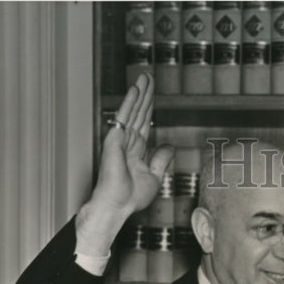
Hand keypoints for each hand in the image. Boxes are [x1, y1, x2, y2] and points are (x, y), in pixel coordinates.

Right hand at [91, 72, 173, 214]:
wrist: (117, 206)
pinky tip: (135, 90)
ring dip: (139, 93)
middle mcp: (127, 142)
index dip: (149, 107)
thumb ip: (161, 160)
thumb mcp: (154, 177)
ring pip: (132, 111)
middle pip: (138, 113)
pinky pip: (123, 117)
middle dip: (145, 95)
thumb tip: (169, 146)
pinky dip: (129, 103)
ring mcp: (119, 139)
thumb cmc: (131, 197)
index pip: (144, 123)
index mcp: (136, 150)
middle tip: (149, 76)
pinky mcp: (114, 140)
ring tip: (145, 77)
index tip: (153, 93)